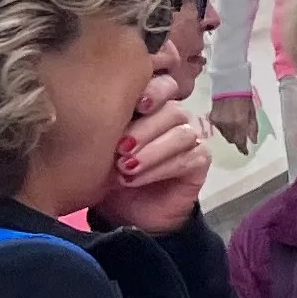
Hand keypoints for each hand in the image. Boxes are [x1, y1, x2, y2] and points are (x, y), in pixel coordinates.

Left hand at [93, 79, 209, 235]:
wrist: (124, 212)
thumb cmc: (107, 173)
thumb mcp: (99, 145)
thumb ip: (106, 120)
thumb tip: (97, 100)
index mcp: (149, 107)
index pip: (161, 85)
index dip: (152, 91)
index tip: (136, 105)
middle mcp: (172, 119)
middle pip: (173, 110)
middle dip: (145, 128)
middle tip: (120, 147)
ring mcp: (189, 140)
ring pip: (180, 134)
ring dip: (151, 151)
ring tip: (124, 168)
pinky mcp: (199, 162)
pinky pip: (187, 158)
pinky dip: (159, 168)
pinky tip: (135, 178)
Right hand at [211, 93, 261, 153]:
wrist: (229, 84)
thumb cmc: (244, 97)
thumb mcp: (252, 113)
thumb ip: (253, 128)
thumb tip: (253, 142)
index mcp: (240, 124)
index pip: (240, 142)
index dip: (243, 149)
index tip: (245, 152)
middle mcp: (228, 126)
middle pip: (232, 140)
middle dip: (237, 140)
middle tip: (241, 138)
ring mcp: (218, 122)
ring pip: (224, 135)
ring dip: (230, 134)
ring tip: (235, 128)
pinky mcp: (211, 118)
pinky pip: (218, 128)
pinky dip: (223, 128)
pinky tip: (227, 121)